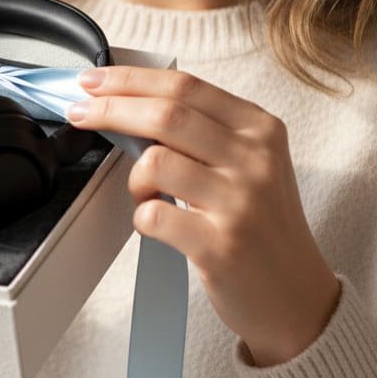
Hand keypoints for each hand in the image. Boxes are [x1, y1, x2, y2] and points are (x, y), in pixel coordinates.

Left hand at [66, 66, 341, 366]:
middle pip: (166, 113)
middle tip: (79, 113)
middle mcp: (255, 159)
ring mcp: (240, 202)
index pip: (184, 86)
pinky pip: (154, 215)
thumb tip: (126, 101)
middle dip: (110, 108)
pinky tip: (157, 223)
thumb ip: (201, 129)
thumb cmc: (260, 224)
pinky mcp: (221, 246)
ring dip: (135, 177)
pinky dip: (142, 216)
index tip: (93, 80)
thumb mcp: (248, 162)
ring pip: (155, 161)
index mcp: (260, 128)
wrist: (297, 298)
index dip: (130, 78)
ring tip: (147, 193)